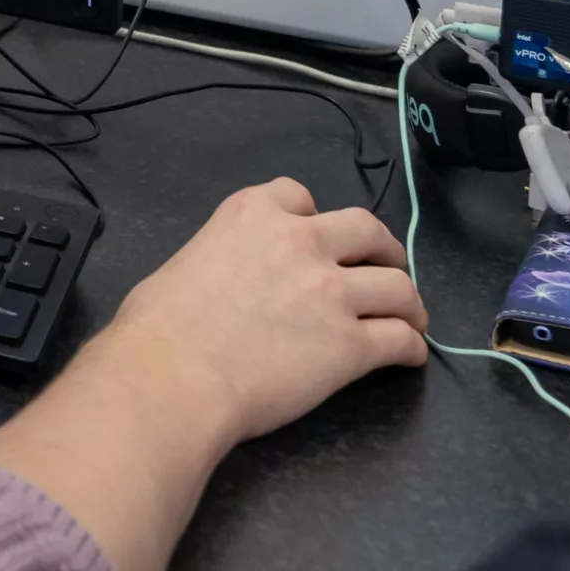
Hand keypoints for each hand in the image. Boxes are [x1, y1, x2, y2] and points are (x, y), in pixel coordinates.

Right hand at [0, 179, 426, 570]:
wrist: (172, 374)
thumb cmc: (158, 326)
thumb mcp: (186, 262)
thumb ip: (223, 257)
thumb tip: (230, 284)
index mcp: (252, 214)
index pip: (298, 196)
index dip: (312, 219)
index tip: (315, 238)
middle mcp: (300, 242)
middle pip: (367, 230)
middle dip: (383, 249)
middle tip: (385, 269)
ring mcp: (332, 293)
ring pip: (399, 286)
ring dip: (408, 302)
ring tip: (409, 318)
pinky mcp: (351, 345)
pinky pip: (400, 340)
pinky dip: (411, 347)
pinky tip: (408, 356)